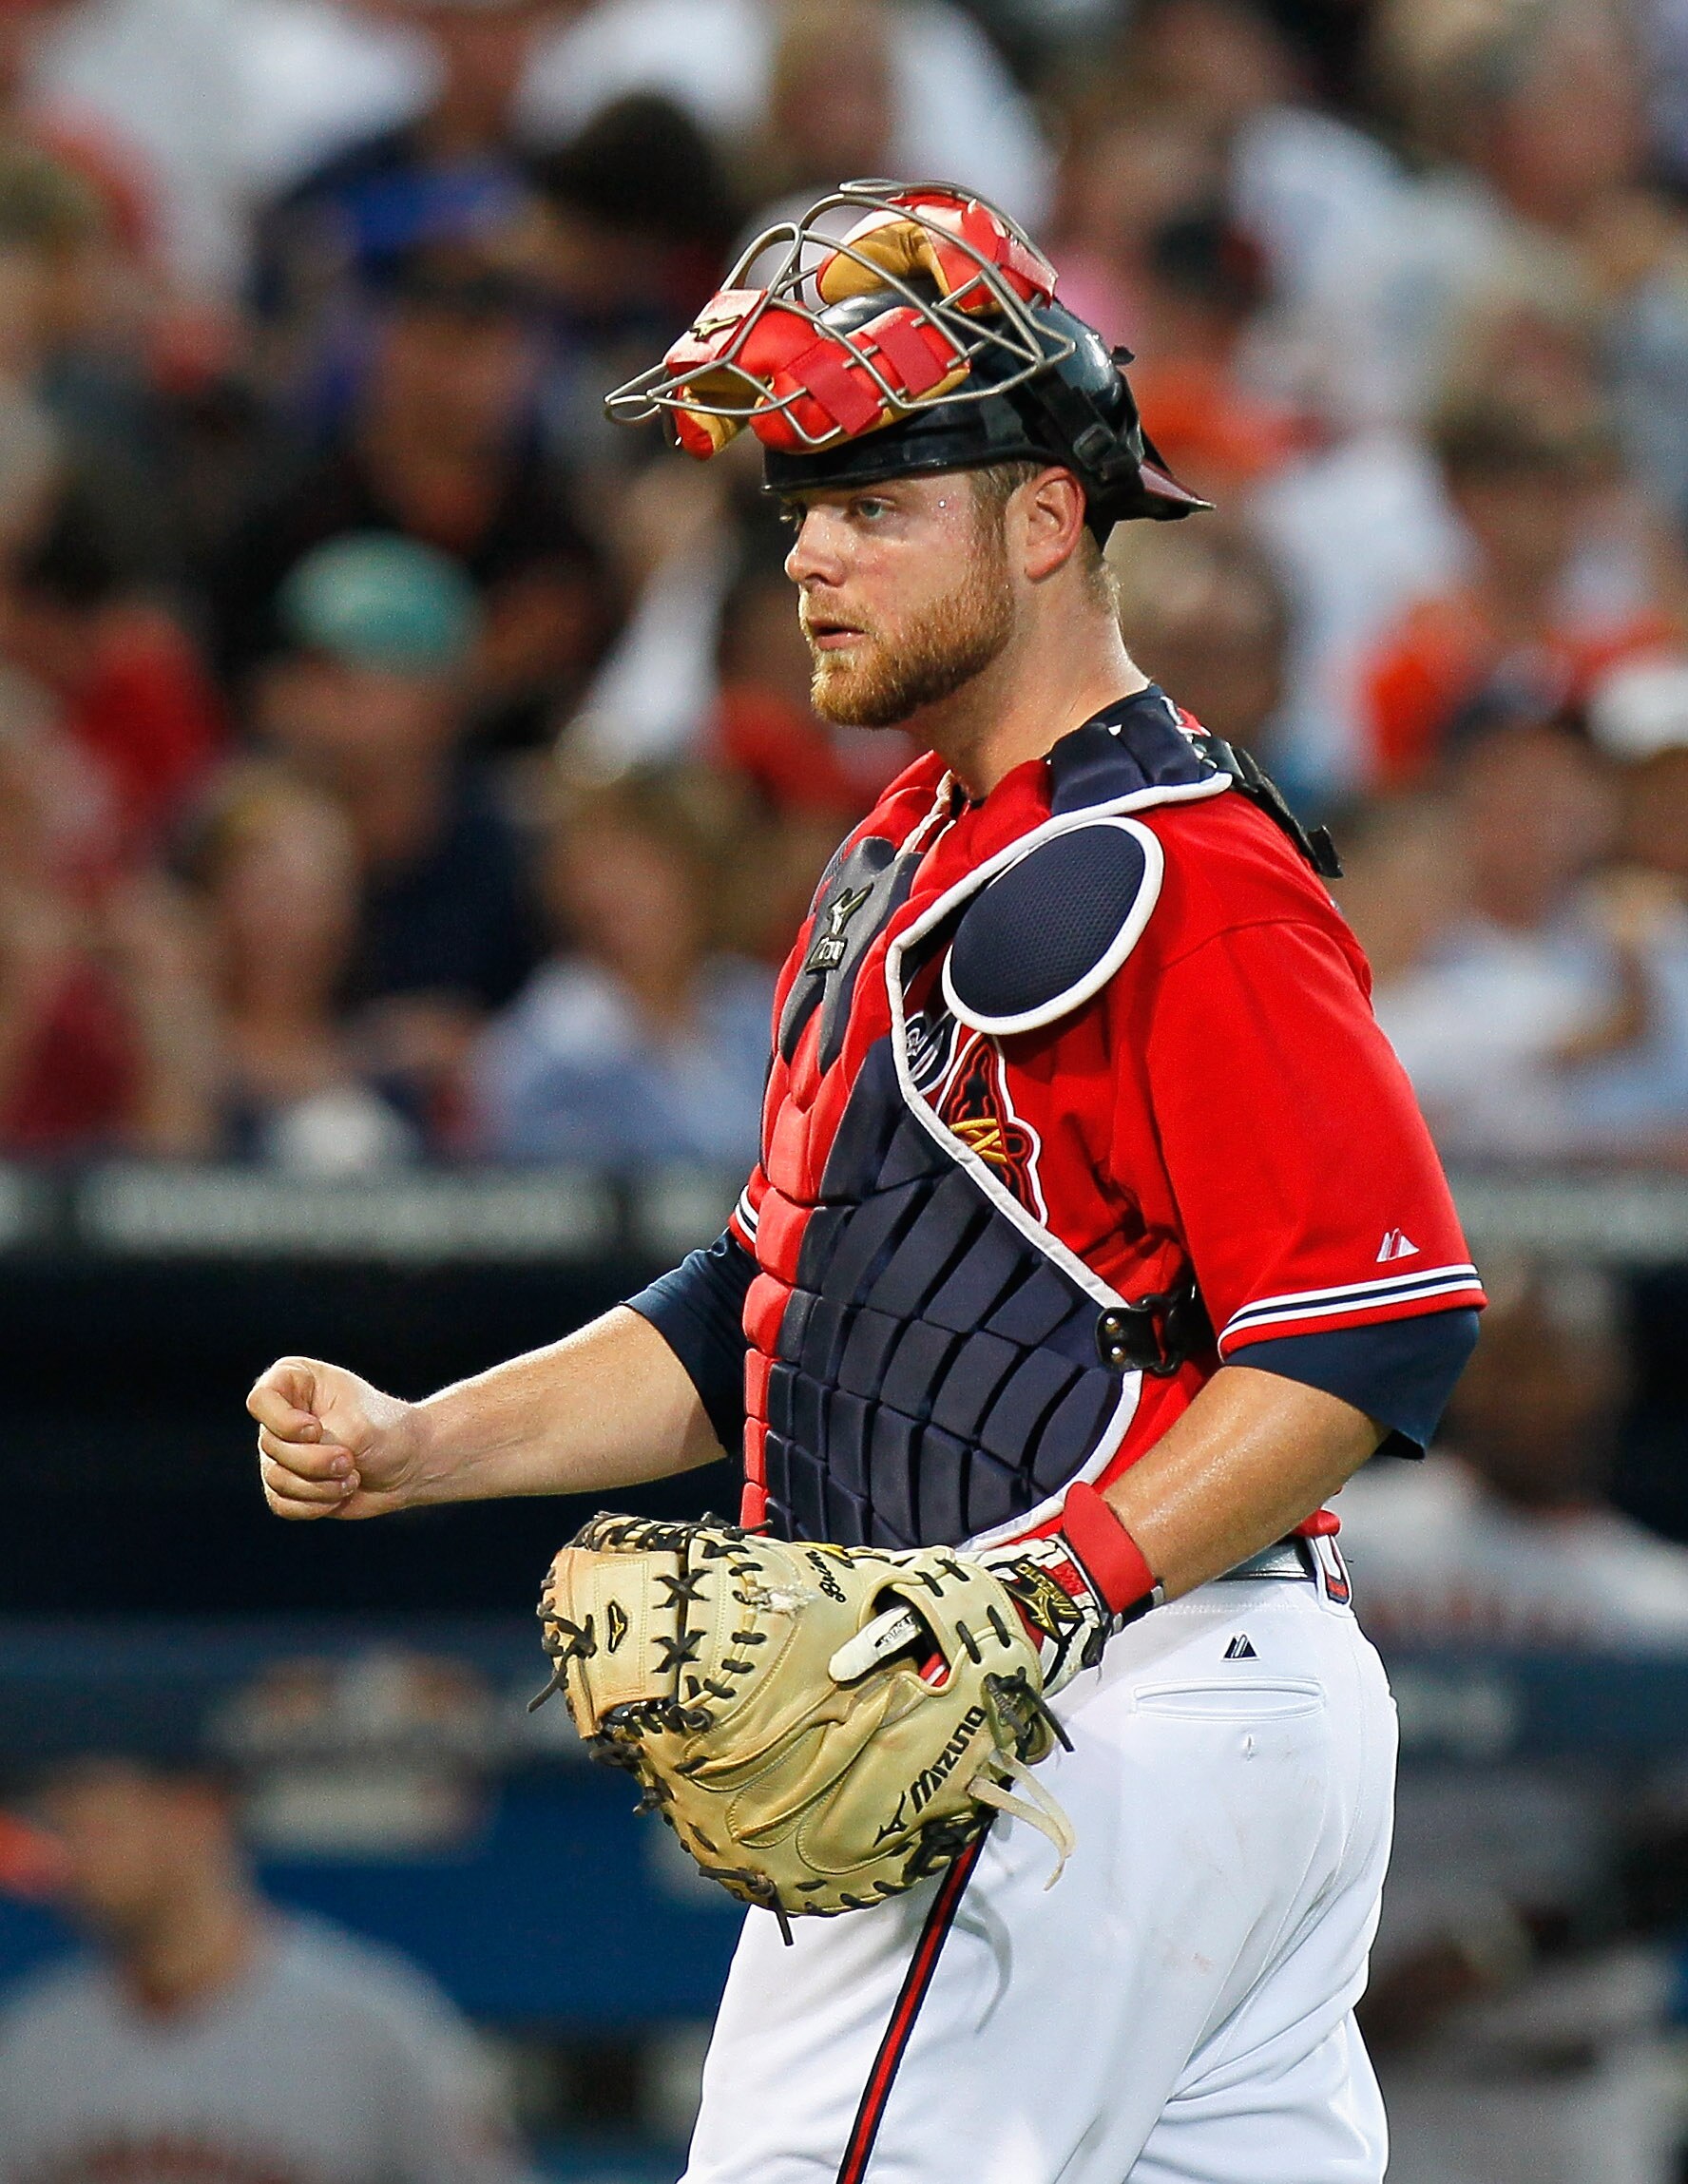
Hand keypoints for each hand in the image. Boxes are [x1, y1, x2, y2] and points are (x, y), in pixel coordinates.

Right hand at [247, 1356, 421, 1520]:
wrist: (410, 1464)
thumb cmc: (387, 1431)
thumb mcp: (356, 1428)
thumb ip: (316, 1446)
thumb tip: (280, 1477)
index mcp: (295, 1380)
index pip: (260, 1400)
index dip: (285, 1423)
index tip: (317, 1430)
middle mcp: (282, 1415)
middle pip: (271, 1445)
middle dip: (315, 1461)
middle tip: (350, 1460)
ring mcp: (282, 1451)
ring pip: (276, 1478)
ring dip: (319, 1486)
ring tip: (351, 1477)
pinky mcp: (289, 1484)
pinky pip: (281, 1504)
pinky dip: (314, 1505)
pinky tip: (340, 1493)